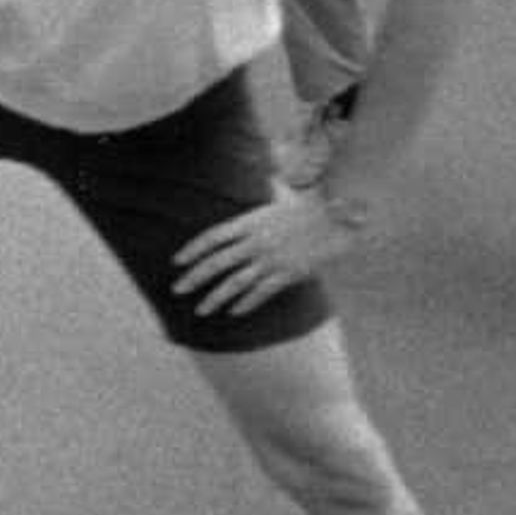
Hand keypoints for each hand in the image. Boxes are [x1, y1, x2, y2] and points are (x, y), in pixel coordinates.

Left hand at [170, 185, 354, 318]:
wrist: (340, 213)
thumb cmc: (310, 205)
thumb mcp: (276, 202)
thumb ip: (257, 211)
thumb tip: (241, 213)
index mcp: (249, 222)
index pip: (211, 237)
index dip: (192, 249)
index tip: (176, 262)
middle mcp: (255, 241)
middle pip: (216, 262)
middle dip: (194, 278)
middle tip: (176, 290)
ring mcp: (271, 258)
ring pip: (235, 282)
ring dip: (215, 298)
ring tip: (201, 310)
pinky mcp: (289, 272)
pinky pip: (262, 292)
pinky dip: (247, 303)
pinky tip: (234, 312)